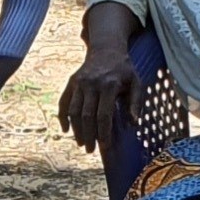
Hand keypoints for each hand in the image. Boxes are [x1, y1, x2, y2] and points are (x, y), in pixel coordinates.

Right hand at [58, 9, 143, 152]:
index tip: (105, 146)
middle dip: (88, 135)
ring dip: (76, 130)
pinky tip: (65, 130)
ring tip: (81, 143)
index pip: (104, 114)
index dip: (103, 132)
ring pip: (74, 111)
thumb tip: (133, 122)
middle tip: (90, 150)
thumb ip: (136, 102)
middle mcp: (92, 83)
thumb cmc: (124, 70)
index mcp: (109, 85)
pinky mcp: (72, 82)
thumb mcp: (136, 82)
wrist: (106, 49)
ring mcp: (79, 82)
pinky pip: (64, 102)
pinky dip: (62, 117)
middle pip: (87, 115)